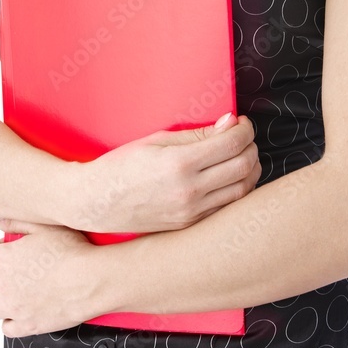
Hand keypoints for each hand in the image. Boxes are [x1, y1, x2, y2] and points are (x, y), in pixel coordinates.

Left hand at [0, 220, 99, 336]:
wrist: (90, 280)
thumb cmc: (70, 252)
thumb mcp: (43, 226)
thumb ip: (16, 222)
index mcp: (3, 259)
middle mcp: (3, 285)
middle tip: (4, 272)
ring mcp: (14, 308)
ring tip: (6, 295)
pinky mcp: (27, 325)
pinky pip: (6, 329)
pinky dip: (9, 321)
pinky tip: (20, 312)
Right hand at [73, 112, 260, 233]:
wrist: (95, 202)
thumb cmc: (122, 165)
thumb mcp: (156, 141)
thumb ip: (197, 134)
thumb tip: (229, 123)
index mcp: (179, 164)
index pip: (232, 144)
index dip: (244, 130)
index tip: (241, 122)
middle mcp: (189, 192)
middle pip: (244, 167)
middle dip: (251, 147)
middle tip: (243, 137)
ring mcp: (191, 213)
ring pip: (242, 191)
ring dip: (250, 170)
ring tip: (240, 155)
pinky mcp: (190, 225)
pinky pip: (227, 207)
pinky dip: (237, 189)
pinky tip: (229, 177)